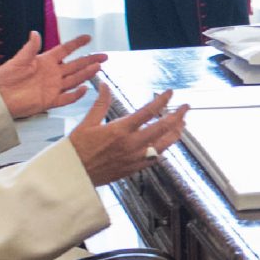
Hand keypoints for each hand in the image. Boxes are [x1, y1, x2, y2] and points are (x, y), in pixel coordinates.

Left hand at [0, 33, 105, 117]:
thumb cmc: (5, 77)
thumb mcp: (18, 59)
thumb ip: (30, 48)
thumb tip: (35, 33)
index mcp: (45, 61)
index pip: (65, 50)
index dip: (76, 44)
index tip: (88, 38)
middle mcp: (52, 73)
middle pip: (75, 65)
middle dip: (89, 60)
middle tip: (103, 56)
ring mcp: (52, 87)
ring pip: (74, 80)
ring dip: (86, 74)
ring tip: (98, 67)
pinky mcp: (50, 100)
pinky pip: (66, 98)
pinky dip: (76, 95)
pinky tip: (85, 89)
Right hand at [69, 89, 186, 186]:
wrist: (73, 175)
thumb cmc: (77, 149)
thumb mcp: (87, 123)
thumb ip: (100, 103)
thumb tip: (104, 84)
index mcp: (120, 130)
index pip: (148, 112)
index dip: (162, 100)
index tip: (169, 92)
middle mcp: (131, 144)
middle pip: (162, 128)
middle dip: (177, 116)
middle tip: (186, 107)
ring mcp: (135, 158)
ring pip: (164, 144)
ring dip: (176, 133)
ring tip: (182, 124)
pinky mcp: (134, 169)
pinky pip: (155, 158)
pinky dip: (164, 148)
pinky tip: (167, 143)